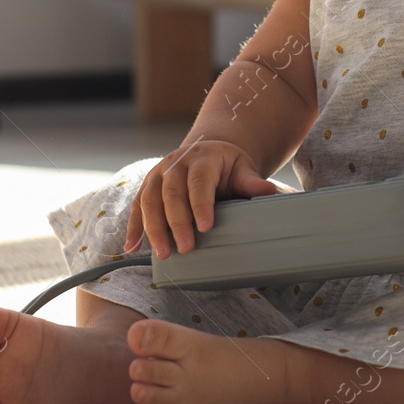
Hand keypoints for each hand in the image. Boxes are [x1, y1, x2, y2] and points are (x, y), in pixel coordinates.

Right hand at [125, 139, 288, 258]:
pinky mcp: (148, 186)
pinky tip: (132, 248)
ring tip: (163, 253)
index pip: (198, 181)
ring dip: (152, 228)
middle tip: (185, 249)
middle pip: (171, 193)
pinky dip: (133, 227)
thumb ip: (252, 182)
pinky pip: (136, 206)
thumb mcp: (243, 169)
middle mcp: (175, 163)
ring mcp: (158, 174)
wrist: (209, 150)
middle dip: (177, 222)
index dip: (200, 204)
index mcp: (201, 157)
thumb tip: (271, 192)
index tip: (206, 227)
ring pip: (149, 200)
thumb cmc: (229, 165)